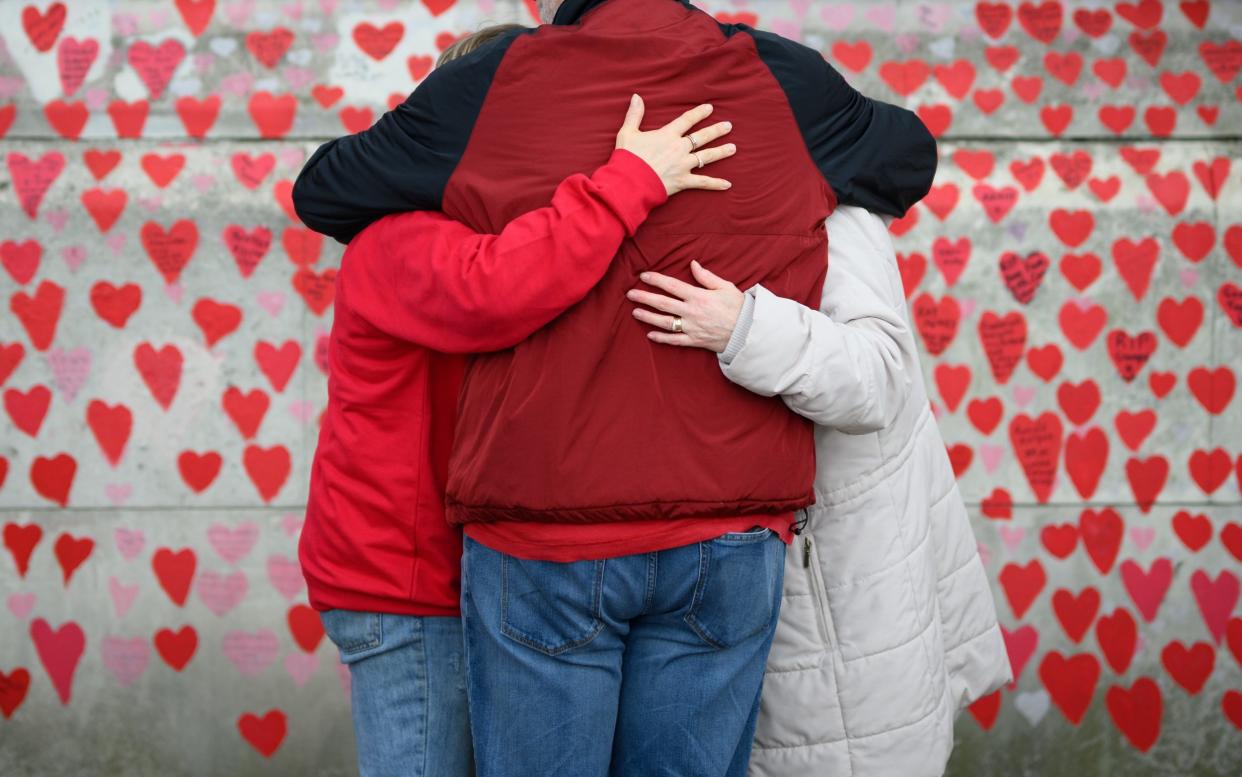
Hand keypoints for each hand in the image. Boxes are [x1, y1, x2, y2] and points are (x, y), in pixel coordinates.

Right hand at [614, 95, 735, 195]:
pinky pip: (703, 182)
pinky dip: (716, 184)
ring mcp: (683, 165)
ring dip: (721, 152)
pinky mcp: (683, 181)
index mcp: (667, 135)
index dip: (699, 113)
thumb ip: (634, 115)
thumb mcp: (627, 133)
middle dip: (716, 130)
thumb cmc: (627, 158)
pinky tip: (728, 184)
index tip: (710, 108)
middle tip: (728, 126)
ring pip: (707, 156)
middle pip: (702, 136)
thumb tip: (636, 97)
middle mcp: (679, 148)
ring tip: (733, 148)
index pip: (687, 120)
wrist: (629, 182)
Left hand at [627, 261, 743, 352]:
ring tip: (635, 312)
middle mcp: (691, 312)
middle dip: (644, 298)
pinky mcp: (694, 341)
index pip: (672, 286)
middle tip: (629, 294)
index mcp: (698, 296)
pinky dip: (661, 338)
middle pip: (662, 303)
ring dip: (648, 317)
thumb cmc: (739, 307)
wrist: (748, 332)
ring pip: (664, 322)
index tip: (643, 276)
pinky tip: (650, 334)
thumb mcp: (725, 287)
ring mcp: (691, 328)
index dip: (656, 280)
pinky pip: (675, 340)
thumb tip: (693, 264)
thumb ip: (706, 276)